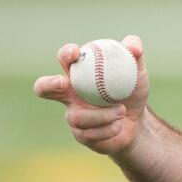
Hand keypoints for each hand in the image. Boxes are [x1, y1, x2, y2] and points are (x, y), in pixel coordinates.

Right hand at [33, 34, 150, 155]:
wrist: (138, 121)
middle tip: (63, 83)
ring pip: (76, 117)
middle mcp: (70, 93)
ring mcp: (73, 115)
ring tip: (121, 111)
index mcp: (80, 72)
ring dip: (102, 115)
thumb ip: (135, 52)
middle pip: (43, 88)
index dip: (66, 54)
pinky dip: (108, 129)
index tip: (75, 54)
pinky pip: (89, 134)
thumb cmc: (131, 89)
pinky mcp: (80, 134)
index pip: (65, 58)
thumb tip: (134, 48)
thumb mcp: (138, 69)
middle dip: (48, 84)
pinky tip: (118, 126)